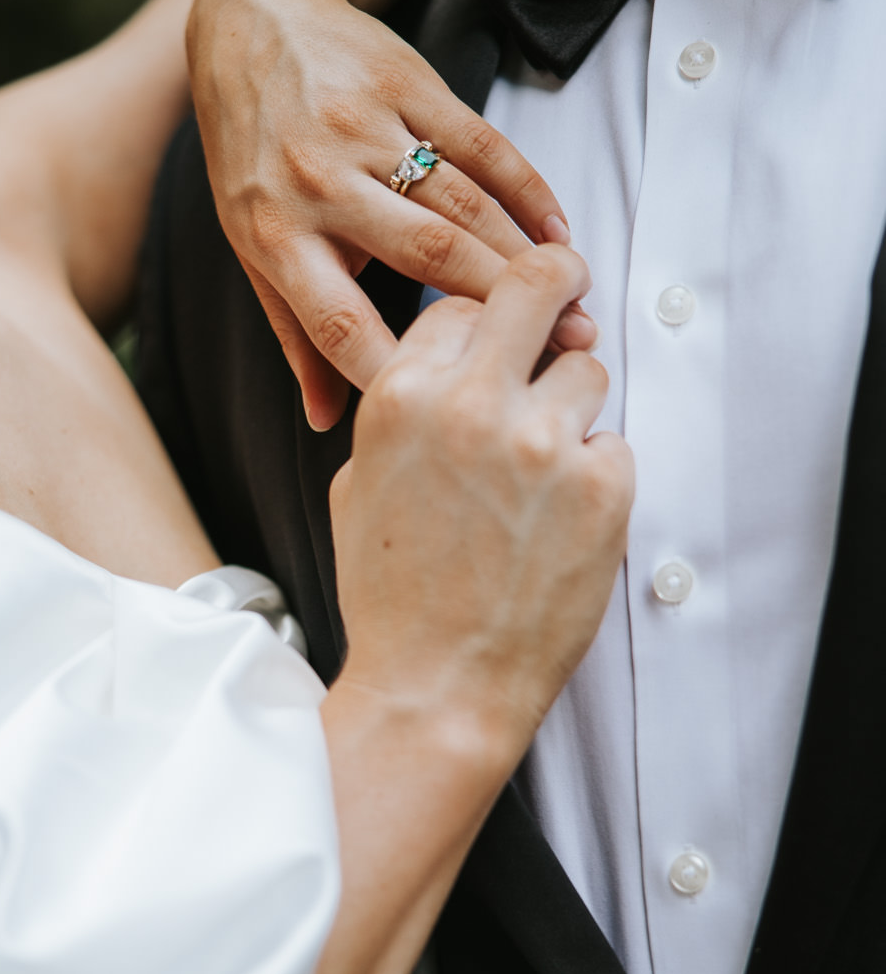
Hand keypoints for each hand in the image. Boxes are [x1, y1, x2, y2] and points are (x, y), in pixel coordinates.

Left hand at [188, 0, 593, 431]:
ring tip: (570, 302)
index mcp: (275, 237)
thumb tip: (328, 423)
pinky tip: (557, 234)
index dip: (396, 371)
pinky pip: (481, 145)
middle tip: (558, 351)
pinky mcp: (407, 82)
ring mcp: (364, 128)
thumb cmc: (254, 154)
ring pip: (463, 204)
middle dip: (500, 311)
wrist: (251, 19)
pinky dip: (527, 191)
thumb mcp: (252, 244)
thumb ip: (294, 332)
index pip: (338, 324)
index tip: (453, 411)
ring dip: (524, 258)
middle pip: (426, 257)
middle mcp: (317, 183)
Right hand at [332, 246, 630, 764]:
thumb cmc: (392, 597)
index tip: (499, 337)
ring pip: (586, 369)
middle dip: (556, 285)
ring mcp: (542, 443)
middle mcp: (471, 405)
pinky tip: (555, 526)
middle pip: (538, 285)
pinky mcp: (602, 485)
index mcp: (400, 397)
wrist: (436, 688)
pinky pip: (614, 444)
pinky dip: (593, 477)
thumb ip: (403, 411)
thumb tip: (448, 363)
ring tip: (537, 478)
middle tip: (567, 299)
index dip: (481, 323)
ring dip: (571, 409)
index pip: (458, 304)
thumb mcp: (360, 485)